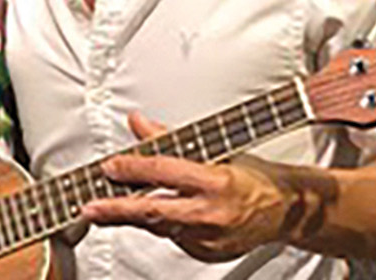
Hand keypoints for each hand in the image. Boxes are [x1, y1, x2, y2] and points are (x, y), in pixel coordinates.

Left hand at [81, 112, 300, 262]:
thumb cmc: (254, 177)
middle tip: (89, 208)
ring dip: (135, 216)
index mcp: (215, 181)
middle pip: (154, 211)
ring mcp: (210, 238)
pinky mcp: (208, 253)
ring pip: (160, 226)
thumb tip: (138, 123)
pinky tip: (160, 215)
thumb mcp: (215, 149)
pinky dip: (164, 225)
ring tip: (108, 209)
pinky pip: (175, 238)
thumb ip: (170, 139)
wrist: (286, 210)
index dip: (133, 169)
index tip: (110, 167)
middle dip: (116, 210)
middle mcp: (212, 213)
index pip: (164, 172)